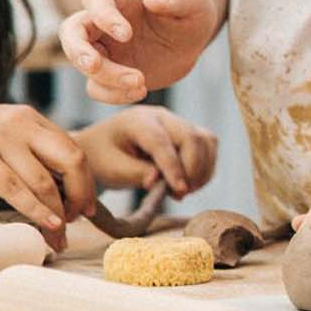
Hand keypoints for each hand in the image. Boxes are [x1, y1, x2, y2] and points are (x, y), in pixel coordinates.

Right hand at [0, 103, 92, 248]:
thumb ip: (22, 156)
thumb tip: (53, 191)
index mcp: (27, 117)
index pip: (72, 148)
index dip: (84, 180)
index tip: (86, 206)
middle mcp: (19, 123)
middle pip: (71, 159)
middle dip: (81, 194)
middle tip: (80, 220)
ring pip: (44, 180)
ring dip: (57, 213)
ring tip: (59, 236)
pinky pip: (16, 190)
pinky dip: (36, 211)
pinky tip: (47, 225)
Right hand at [58, 0, 218, 103]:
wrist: (190, 38)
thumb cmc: (189, 10)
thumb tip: (153, 0)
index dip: (104, 16)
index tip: (127, 34)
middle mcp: (101, 20)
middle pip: (71, 32)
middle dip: (77, 50)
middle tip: (93, 65)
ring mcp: (101, 47)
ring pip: (82, 64)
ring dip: (105, 78)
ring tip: (140, 82)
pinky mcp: (107, 72)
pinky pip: (97, 87)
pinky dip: (113, 94)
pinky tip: (141, 91)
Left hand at [73, 106, 218, 196]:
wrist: (102, 147)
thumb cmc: (103, 157)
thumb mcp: (110, 169)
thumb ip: (134, 173)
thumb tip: (158, 181)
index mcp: (137, 121)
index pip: (162, 142)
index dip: (173, 167)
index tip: (179, 191)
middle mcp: (162, 116)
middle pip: (191, 137)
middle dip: (192, 169)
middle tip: (179, 194)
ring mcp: (177, 122)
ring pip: (206, 141)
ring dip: (202, 170)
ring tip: (183, 191)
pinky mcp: (188, 132)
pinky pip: (209, 146)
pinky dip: (205, 167)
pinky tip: (188, 183)